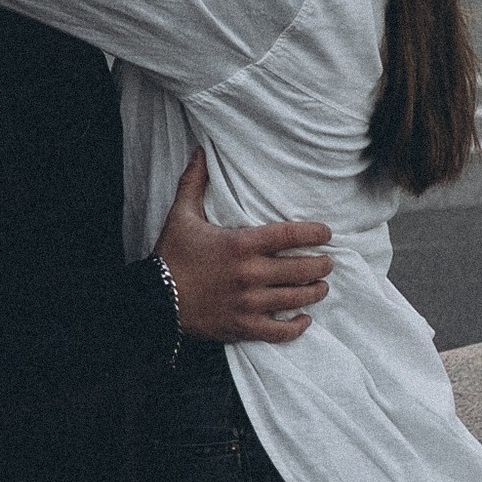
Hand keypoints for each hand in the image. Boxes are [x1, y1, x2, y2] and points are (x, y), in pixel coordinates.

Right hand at [157, 149, 330, 345]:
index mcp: (240, 244)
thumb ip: (194, 182)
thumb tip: (200, 151)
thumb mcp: (181, 215)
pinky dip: (296, 326)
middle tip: (328, 261)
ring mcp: (248, 303)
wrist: (154, 300)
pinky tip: (304, 319)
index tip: (327, 233)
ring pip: (296, 298)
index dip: (314, 233)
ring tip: (321, 286)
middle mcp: (250, 274)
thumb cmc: (171, 256)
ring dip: (315, 292)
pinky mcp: (243, 326)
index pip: (289, 235)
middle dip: (321, 265)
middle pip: (301, 269)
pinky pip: (279, 331)